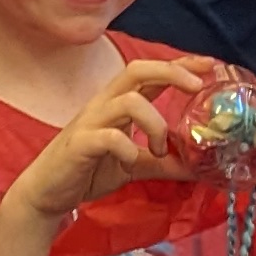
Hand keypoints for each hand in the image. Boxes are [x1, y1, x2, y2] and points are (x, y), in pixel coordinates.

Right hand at [3, 57, 208, 223]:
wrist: (47, 191)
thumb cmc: (88, 169)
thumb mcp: (135, 165)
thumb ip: (164, 162)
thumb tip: (199, 167)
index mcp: (118, 103)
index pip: (150, 72)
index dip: (179, 64)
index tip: (208, 64)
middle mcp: (105, 104)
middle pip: (137, 70)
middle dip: (171, 72)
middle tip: (197, 87)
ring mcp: (91, 121)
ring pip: (129, 101)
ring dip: (155, 124)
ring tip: (160, 151)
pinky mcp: (81, 144)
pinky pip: (109, 137)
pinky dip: (127, 148)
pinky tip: (131, 161)